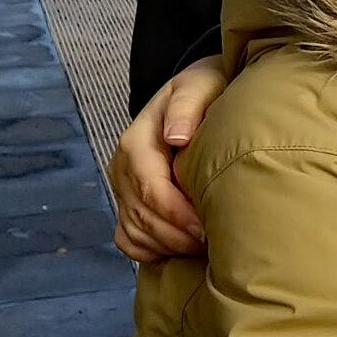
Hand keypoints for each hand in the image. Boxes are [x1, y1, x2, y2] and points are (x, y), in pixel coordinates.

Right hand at [107, 56, 226, 261]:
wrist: (194, 94)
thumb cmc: (203, 90)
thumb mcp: (199, 86)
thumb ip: (186, 107)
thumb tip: (175, 137)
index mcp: (136, 142)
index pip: (151, 188)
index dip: (177, 214)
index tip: (206, 228)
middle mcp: (123, 167)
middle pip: (143, 215)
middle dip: (178, 235)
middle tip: (214, 243)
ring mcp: (122, 187)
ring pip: (135, 231)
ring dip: (168, 245)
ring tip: (204, 247)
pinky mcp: (127, 202)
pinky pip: (128, 239)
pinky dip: (150, 250)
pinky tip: (178, 250)